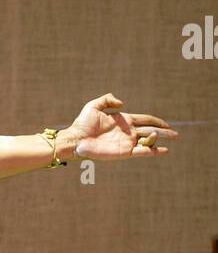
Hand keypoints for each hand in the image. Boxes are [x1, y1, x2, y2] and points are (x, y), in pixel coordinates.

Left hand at [63, 93, 179, 160]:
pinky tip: (163, 150)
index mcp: (123, 120)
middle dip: (164, 132)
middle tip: (177, 135)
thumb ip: (108, 100)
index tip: (168, 124)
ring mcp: (127, 143)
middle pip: (151, 131)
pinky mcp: (124, 152)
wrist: (76, 140)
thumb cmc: (82, 123)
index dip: (157, 121)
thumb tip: (124, 104)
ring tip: (169, 137)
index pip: (145, 120)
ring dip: (158, 139)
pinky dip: (153, 151)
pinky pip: (142, 152)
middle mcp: (128, 132)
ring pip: (148, 141)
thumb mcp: (94, 106)